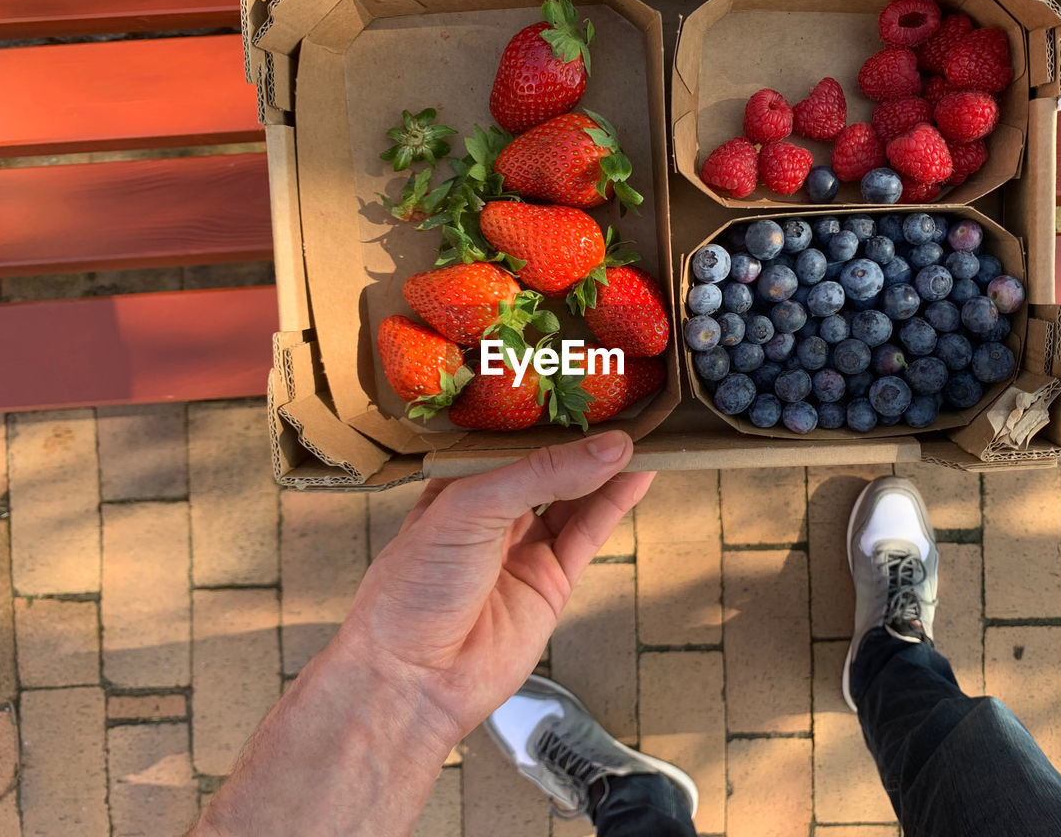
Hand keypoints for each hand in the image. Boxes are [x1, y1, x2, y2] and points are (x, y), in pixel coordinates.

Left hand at [336, 430, 653, 752]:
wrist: (413, 679)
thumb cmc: (414, 588)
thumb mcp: (469, 510)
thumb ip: (540, 475)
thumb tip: (610, 446)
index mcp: (457, 485)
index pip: (510, 437)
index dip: (546, 410)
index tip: (584, 379)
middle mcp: (491, 512)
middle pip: (548, 464)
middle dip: (584, 436)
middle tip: (627, 399)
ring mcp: (523, 546)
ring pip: (575, 495)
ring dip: (608, 466)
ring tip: (647, 431)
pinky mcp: (552, 580)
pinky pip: (590, 531)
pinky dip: (616, 502)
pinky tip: (640, 472)